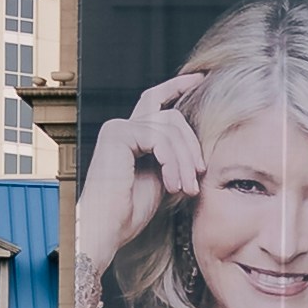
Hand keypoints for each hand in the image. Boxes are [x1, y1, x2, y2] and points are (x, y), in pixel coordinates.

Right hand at [77, 75, 206, 276]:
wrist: (107, 228)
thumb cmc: (130, 210)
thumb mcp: (161, 176)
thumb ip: (173, 155)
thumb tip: (198, 143)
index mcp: (131, 134)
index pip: (156, 100)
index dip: (178, 86)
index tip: (201, 79)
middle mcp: (122, 126)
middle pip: (172, 115)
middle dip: (191, 143)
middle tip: (199, 173)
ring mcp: (119, 128)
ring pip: (170, 128)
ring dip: (184, 161)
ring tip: (185, 188)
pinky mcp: (118, 134)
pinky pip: (160, 139)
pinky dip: (172, 163)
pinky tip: (171, 184)